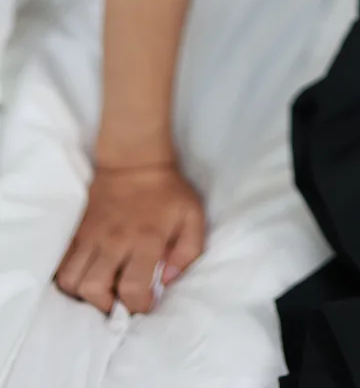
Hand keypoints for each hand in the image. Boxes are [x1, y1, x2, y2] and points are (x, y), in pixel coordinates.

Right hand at [55, 163, 204, 314]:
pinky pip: (61, 263)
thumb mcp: (192, 216)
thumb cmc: (167, 191)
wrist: (134, 160)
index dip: (138, 306)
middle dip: (106, 305)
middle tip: (119, 300)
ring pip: (70, 280)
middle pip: (93, 289)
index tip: (146, 304)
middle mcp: (114, 241)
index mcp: (145, 239)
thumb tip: (167, 280)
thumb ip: (188, 252)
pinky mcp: (77, 230)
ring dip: (84, 293)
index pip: (132, 288)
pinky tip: (86, 275)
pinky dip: (69, 277)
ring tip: (102, 289)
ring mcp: (91, 235)